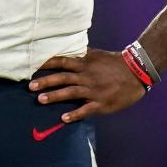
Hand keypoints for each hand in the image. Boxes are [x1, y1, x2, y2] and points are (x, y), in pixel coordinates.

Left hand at [27, 47, 146, 122]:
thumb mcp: (96, 54)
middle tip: (30, 85)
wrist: (136, 72)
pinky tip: (64, 118)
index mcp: (84, 63)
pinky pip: (86, 109)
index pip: (62, 61)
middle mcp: (86, 75)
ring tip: (41, 100)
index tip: (33, 65)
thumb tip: (67, 48)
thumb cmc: (114, 63)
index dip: (47, 63)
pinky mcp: (101, 103)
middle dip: (46, 81)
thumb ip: (81, 54)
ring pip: (71, 92)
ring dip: (55, 96)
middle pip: (62, 77)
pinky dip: (75, 114)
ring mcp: (93, 90)